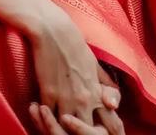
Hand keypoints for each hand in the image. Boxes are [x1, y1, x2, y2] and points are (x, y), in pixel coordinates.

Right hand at [26, 6, 123, 133]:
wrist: (54, 30)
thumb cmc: (75, 45)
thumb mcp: (95, 64)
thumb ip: (105, 85)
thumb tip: (113, 104)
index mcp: (98, 92)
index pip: (110, 125)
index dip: (107, 132)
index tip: (101, 132)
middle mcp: (85, 99)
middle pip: (88, 131)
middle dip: (84, 133)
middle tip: (77, 130)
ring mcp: (65, 98)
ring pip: (66, 128)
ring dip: (62, 128)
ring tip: (57, 125)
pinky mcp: (47, 93)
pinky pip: (47, 116)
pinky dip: (45, 117)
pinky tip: (41, 112)